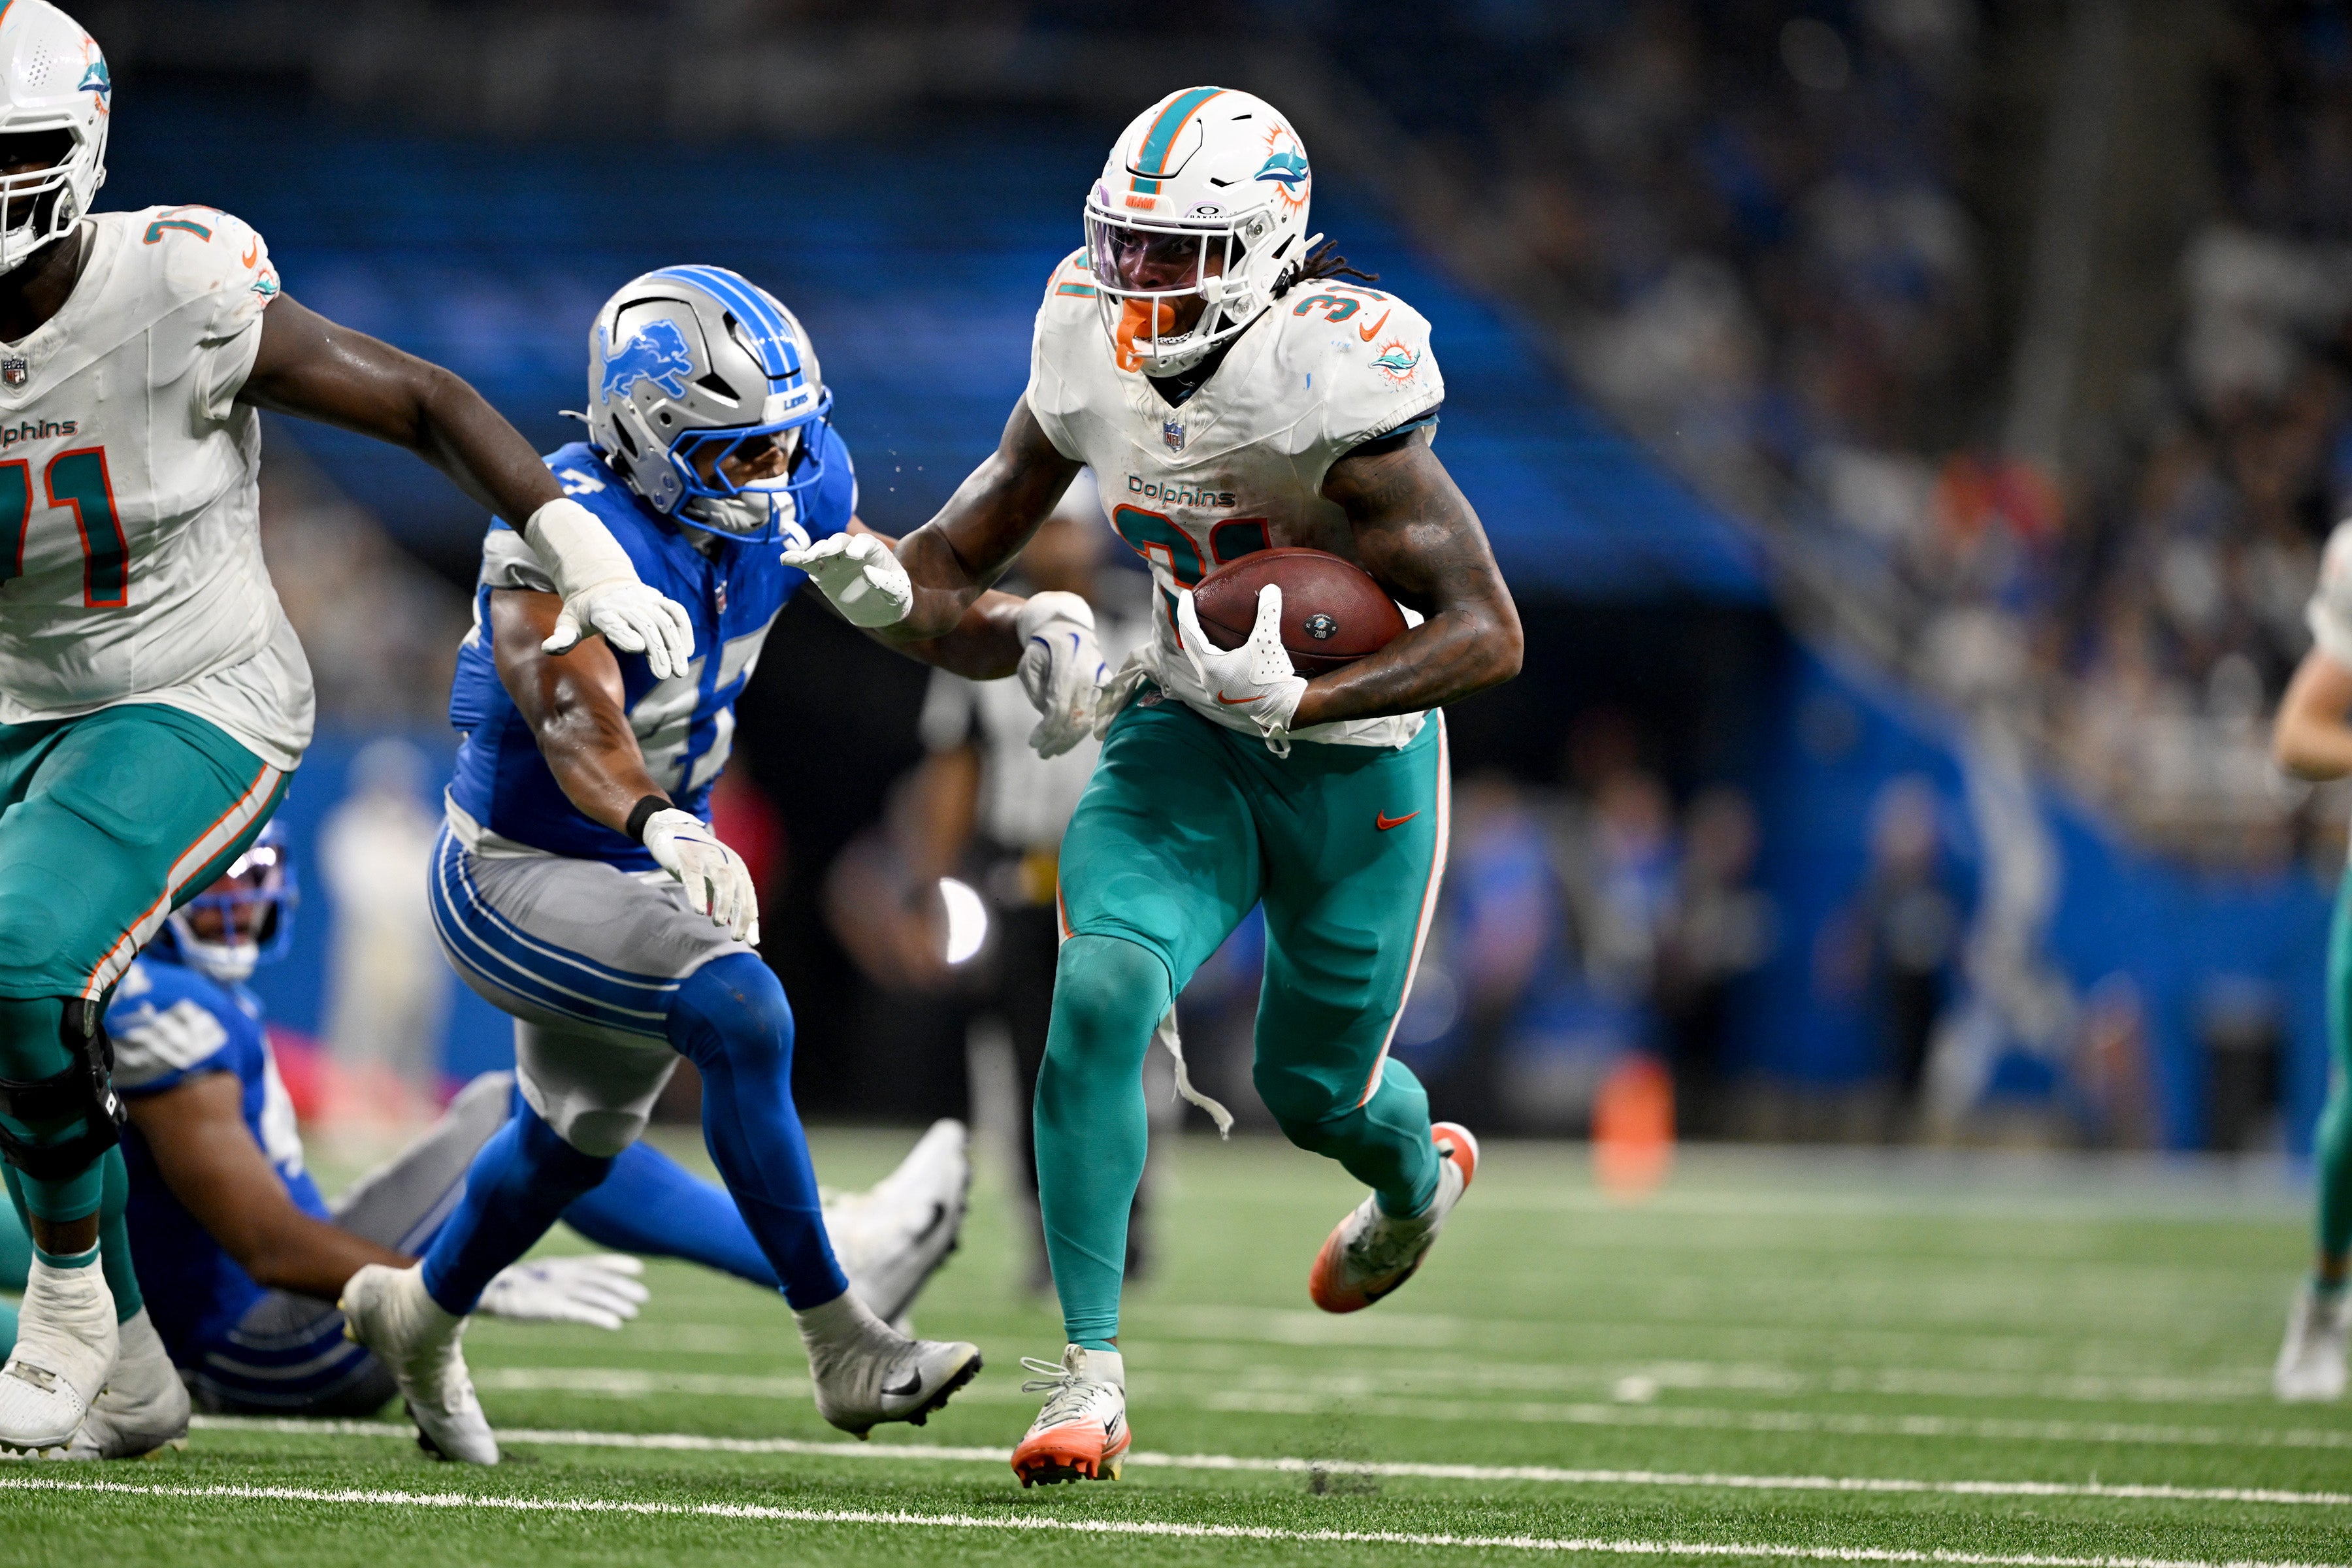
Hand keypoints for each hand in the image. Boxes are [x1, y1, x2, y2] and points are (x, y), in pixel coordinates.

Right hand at [477, 1254, 648, 1330]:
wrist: (481, 1290)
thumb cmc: (506, 1284)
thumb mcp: (534, 1275)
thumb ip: (552, 1275)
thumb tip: (564, 1282)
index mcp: (557, 1266)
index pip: (593, 1263)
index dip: (616, 1264)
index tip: (638, 1267)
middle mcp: (562, 1276)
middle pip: (599, 1281)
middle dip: (621, 1288)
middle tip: (642, 1297)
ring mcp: (557, 1291)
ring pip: (594, 1296)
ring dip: (615, 1303)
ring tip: (633, 1312)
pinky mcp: (551, 1308)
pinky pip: (580, 1312)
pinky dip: (599, 1317)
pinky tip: (614, 1324)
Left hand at [526, 498, 696, 679]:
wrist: (601, 581)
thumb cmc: (584, 610)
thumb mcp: (568, 621)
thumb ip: (562, 637)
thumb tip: (547, 649)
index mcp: (601, 611)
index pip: (614, 623)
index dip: (625, 633)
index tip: (638, 648)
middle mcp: (625, 604)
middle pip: (645, 626)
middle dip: (657, 650)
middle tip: (664, 675)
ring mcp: (645, 600)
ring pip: (665, 622)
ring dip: (675, 646)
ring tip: (679, 671)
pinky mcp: (658, 600)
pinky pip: (676, 613)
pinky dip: (685, 630)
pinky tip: (688, 651)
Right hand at [642, 808, 760, 943]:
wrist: (673, 830)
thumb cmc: (699, 863)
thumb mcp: (717, 882)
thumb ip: (732, 904)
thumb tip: (747, 934)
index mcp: (736, 867)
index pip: (747, 895)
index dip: (750, 918)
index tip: (751, 941)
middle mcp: (726, 860)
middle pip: (739, 889)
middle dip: (741, 914)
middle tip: (737, 937)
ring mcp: (707, 857)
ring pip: (722, 880)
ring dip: (723, 903)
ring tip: (719, 923)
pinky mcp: (687, 856)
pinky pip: (694, 876)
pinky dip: (697, 893)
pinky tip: (699, 910)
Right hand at [782, 532, 912, 627]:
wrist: (881, 611)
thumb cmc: (895, 597)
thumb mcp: (898, 593)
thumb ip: (886, 583)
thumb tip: (867, 572)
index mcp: (874, 551)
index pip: (865, 542)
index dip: (859, 546)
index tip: (854, 556)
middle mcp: (852, 552)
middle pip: (841, 542)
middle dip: (833, 545)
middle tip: (826, 552)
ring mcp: (836, 562)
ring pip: (823, 550)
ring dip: (814, 552)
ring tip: (807, 559)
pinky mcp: (823, 574)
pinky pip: (808, 565)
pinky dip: (797, 561)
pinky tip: (785, 560)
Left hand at [1016, 591, 1106, 757]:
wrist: (1068, 628)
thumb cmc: (1042, 648)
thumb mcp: (1028, 664)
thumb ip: (1035, 690)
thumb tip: (1046, 714)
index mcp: (1067, 668)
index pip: (1058, 709)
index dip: (1046, 731)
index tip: (1033, 743)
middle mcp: (1088, 676)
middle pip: (1075, 719)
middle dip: (1057, 741)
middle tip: (1042, 753)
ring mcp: (1100, 681)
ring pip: (1088, 720)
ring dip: (1070, 740)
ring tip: (1053, 751)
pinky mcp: (1107, 686)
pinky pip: (1098, 714)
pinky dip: (1084, 731)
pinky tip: (1070, 741)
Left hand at [1177, 583, 1306, 749]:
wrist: (1285, 709)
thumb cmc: (1272, 676)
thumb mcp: (1268, 641)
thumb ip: (1268, 614)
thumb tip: (1271, 588)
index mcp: (1210, 666)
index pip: (1191, 634)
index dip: (1186, 612)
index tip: (1185, 595)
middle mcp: (1208, 681)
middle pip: (1192, 649)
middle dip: (1191, 629)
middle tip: (1192, 610)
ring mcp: (1216, 693)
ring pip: (1202, 664)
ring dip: (1202, 647)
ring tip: (1205, 632)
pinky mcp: (1227, 699)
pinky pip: (1213, 674)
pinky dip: (1214, 660)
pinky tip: (1224, 655)